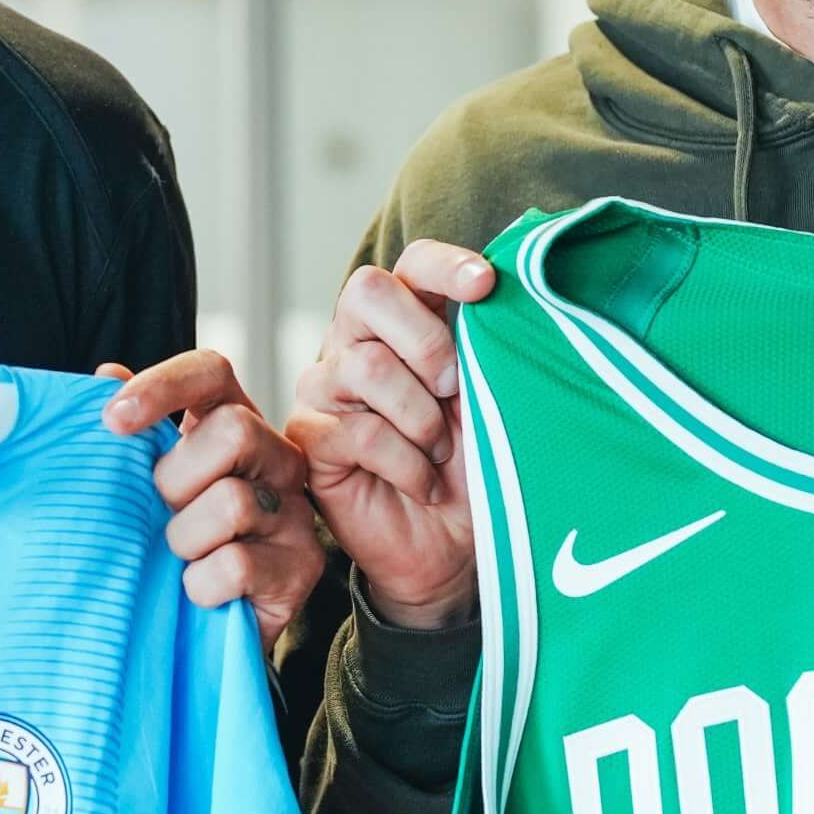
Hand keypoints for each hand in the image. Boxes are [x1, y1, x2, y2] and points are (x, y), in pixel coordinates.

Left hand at [100, 351, 323, 639]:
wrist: (200, 634)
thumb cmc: (169, 546)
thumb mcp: (144, 488)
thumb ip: (130, 433)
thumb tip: (106, 374)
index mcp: (232, 421)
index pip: (211, 372)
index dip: (164, 386)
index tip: (112, 422)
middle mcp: (275, 456)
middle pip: (235, 429)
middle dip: (177, 480)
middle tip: (162, 515)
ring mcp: (295, 510)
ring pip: (232, 501)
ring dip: (184, 540)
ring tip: (181, 560)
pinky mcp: (302, 566)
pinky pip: (235, 564)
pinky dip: (200, 585)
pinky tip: (199, 593)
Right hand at [287, 244, 499, 630]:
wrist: (451, 548)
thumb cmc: (473, 468)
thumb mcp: (489, 400)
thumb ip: (486, 346)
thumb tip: (502, 293)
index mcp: (405, 322)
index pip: (412, 265)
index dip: (445, 265)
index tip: (487, 286)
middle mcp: (357, 343)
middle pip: (367, 292)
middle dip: (425, 340)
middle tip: (456, 389)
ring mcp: (326, 388)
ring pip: (365, 366)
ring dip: (421, 416)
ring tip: (440, 451)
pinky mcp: (311, 438)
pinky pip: (359, 431)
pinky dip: (406, 462)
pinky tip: (423, 484)